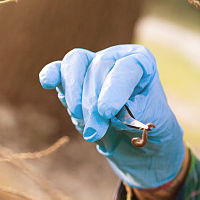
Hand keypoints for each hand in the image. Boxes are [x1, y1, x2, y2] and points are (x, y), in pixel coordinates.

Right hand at [39, 44, 185, 188]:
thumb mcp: (151, 122)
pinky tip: (48, 82)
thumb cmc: (150, 128)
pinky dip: (51, 74)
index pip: (127, 67)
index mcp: (141, 62)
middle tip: (95, 132)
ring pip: (75, 65)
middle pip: (99, 69)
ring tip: (80, 120)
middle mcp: (116, 58)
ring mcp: (91, 66)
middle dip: (94, 103)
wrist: (138, 142)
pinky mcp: (72, 80)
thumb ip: (131, 114)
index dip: (115, 89)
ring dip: (74, 94)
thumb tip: (105, 112)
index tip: (107, 112)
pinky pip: (58, 70)